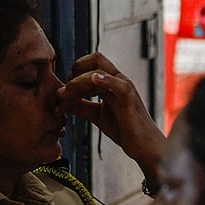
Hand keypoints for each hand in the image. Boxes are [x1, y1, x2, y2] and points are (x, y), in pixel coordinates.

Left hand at [58, 53, 165, 178]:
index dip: (73, 74)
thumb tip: (61, 99)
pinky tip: (94, 79)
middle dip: (75, 70)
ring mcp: (124, 87)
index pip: (89, 64)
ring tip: (66, 99)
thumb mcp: (96, 115)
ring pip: (99, 71)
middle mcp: (118, 80)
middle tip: (65, 92)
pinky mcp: (129, 99)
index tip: (63, 92)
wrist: (143, 146)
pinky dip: (106, 80)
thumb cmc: (124, 129)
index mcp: (111, 81)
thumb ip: (81, 106)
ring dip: (77, 83)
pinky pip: (118, 84)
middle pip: (95, 58)